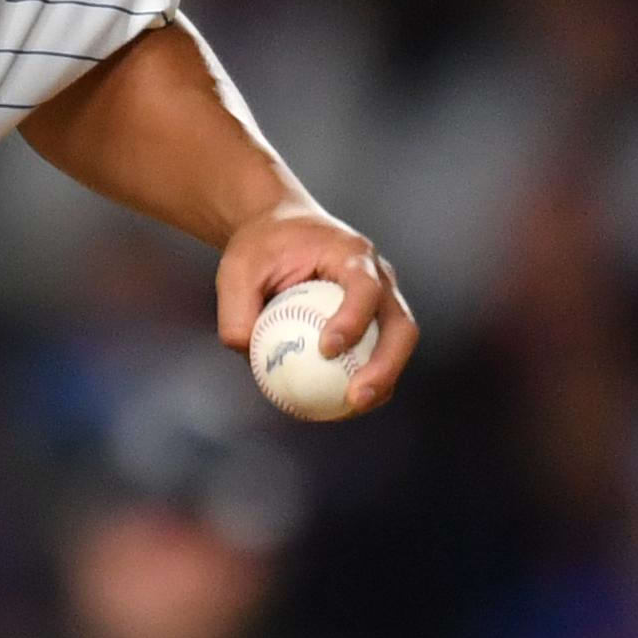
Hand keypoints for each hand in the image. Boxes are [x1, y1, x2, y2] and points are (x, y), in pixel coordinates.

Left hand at [212, 202, 418, 415]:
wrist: (284, 230)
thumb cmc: (262, 248)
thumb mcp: (237, 269)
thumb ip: (237, 309)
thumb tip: (245, 350)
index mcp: (350, 253)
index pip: (364, 286)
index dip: (354, 318)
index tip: (327, 348)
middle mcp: (379, 275)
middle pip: (400, 324)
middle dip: (386, 365)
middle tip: (355, 396)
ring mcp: (384, 299)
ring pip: (398, 344)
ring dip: (383, 380)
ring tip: (352, 408)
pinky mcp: (377, 320)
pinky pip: (378, 355)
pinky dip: (367, 380)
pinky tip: (339, 406)